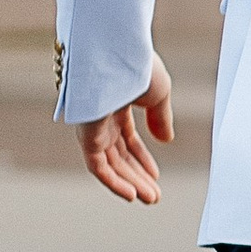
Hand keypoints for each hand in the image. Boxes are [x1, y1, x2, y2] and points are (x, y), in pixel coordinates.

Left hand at [77, 55, 174, 205]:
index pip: (127, 138)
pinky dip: (113, 181)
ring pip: (109, 163)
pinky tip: (131, 193)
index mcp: (117, 102)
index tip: (156, 176)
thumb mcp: (159, 93)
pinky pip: (97, 165)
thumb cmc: (137, 64)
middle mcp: (101, 116)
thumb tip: (165, 140)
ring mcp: (91, 125)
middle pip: (118, 154)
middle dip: (137, 176)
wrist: (117, 52)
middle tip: (154, 196)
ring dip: (129, 182)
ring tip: (149, 198)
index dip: (142, 158)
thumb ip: (160, 118)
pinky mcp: (85, 134)